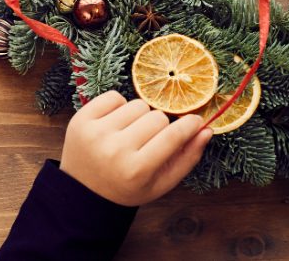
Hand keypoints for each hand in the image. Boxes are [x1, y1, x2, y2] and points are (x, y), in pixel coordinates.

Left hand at [60, 91, 212, 206]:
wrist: (83, 191)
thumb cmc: (128, 186)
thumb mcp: (161, 183)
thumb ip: (188, 157)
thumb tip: (206, 129)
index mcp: (137, 170)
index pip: (173, 135)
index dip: (190, 124)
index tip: (196, 121)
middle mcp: (115, 150)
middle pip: (157, 117)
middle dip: (159, 126)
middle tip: (149, 141)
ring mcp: (95, 133)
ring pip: (138, 105)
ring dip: (139, 116)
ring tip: (129, 134)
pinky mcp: (81, 119)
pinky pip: (114, 96)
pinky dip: (119, 107)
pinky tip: (114, 124)